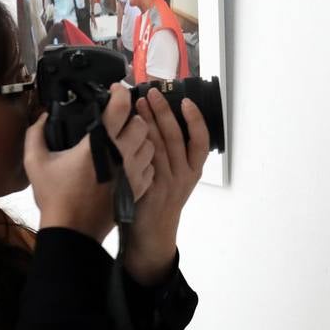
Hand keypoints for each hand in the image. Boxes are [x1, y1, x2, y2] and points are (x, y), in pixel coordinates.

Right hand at [23, 86, 155, 241]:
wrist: (72, 232)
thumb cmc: (55, 196)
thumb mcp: (36, 161)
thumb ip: (36, 133)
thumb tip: (44, 115)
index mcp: (100, 143)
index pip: (120, 107)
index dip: (120, 93)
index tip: (116, 90)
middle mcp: (122, 154)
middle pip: (141, 123)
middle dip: (131, 118)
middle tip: (119, 121)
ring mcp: (134, 172)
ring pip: (150, 144)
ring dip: (140, 139)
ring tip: (126, 141)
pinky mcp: (139, 188)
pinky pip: (151, 166)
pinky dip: (144, 161)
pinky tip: (130, 163)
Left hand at [123, 88, 208, 284]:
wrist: (152, 236)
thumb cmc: (160, 203)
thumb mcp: (174, 180)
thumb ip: (170, 156)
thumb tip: (157, 123)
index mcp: (192, 171)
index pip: (200, 141)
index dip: (195, 120)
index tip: (186, 101)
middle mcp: (183, 176)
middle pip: (176, 137)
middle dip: (163, 112)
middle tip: (151, 93)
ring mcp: (166, 183)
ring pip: (159, 147)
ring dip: (148, 123)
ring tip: (138, 105)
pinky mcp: (149, 190)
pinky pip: (145, 163)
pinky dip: (138, 145)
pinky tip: (129, 133)